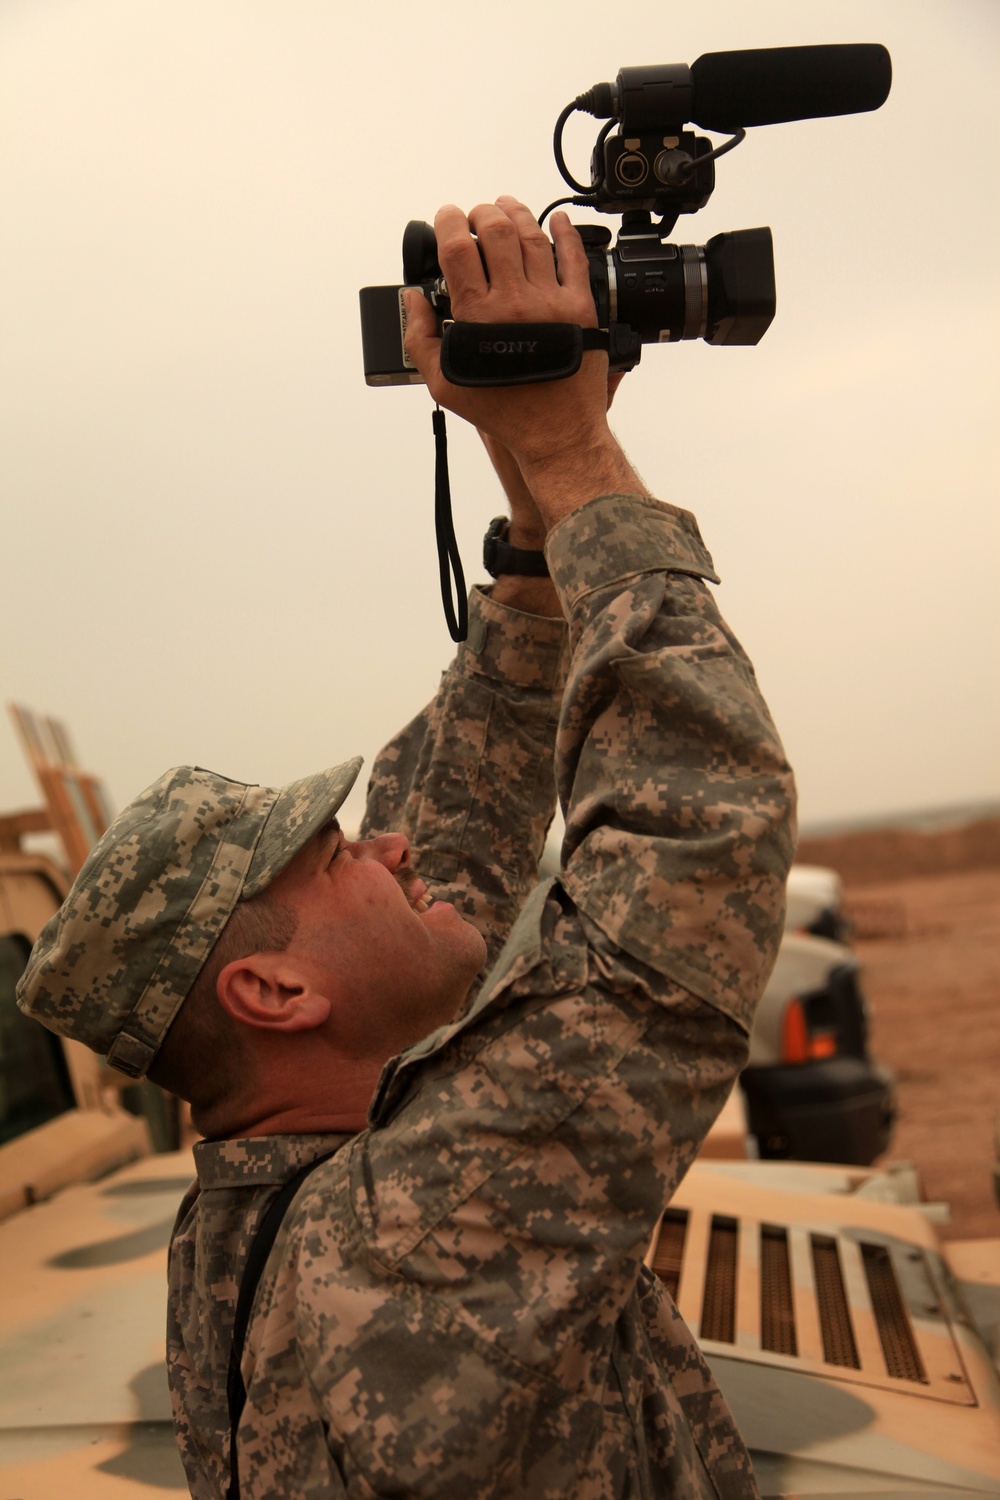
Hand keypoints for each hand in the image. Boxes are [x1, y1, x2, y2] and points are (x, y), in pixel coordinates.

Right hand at [405, 197, 646, 527]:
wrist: (556, 434)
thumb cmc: (502, 412)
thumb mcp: (444, 384)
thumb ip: (419, 338)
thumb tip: (413, 298)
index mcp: (478, 316)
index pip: (458, 246)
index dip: (449, 221)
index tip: (447, 218)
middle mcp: (514, 302)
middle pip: (496, 230)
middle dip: (481, 212)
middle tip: (477, 216)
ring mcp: (550, 301)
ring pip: (533, 236)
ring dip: (517, 213)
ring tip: (508, 209)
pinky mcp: (580, 307)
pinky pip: (574, 257)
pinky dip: (565, 232)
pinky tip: (558, 221)